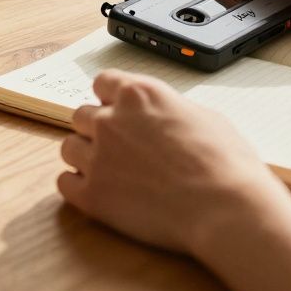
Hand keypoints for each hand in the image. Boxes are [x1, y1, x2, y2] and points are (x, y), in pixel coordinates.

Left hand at [57, 69, 289, 253]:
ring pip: (69, 147)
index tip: (118, 111)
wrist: (225, 208)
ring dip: (85, 156)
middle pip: (82, 115)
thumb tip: (161, 116)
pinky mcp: (93, 195)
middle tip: (120, 148)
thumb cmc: (225, 163)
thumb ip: (168, 110)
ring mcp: (98, 157)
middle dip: (98, 129)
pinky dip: (79, 187)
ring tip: (112, 172)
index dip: (110, 99)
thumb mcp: (202, 116)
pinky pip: (64, 183)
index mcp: (139, 94)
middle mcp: (111, 120)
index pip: (102, 82)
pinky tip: (101, 192)